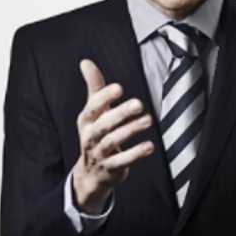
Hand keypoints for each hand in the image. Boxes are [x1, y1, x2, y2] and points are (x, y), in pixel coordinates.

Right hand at [72, 59, 154, 212]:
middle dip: (121, 113)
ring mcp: (99, 153)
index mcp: (86, 120)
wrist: (91, 173)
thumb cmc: (95, 134)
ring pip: (113, 141)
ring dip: (131, 130)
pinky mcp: (110, 168)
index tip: (119, 88)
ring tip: (148, 120)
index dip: (104, 97)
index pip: (93, 107)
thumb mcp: (93, 112)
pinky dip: (135, 154)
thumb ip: (94, 87)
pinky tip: (149, 146)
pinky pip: (122, 162)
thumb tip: (85, 62)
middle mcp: (90, 136)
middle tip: (139, 104)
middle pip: (104, 124)